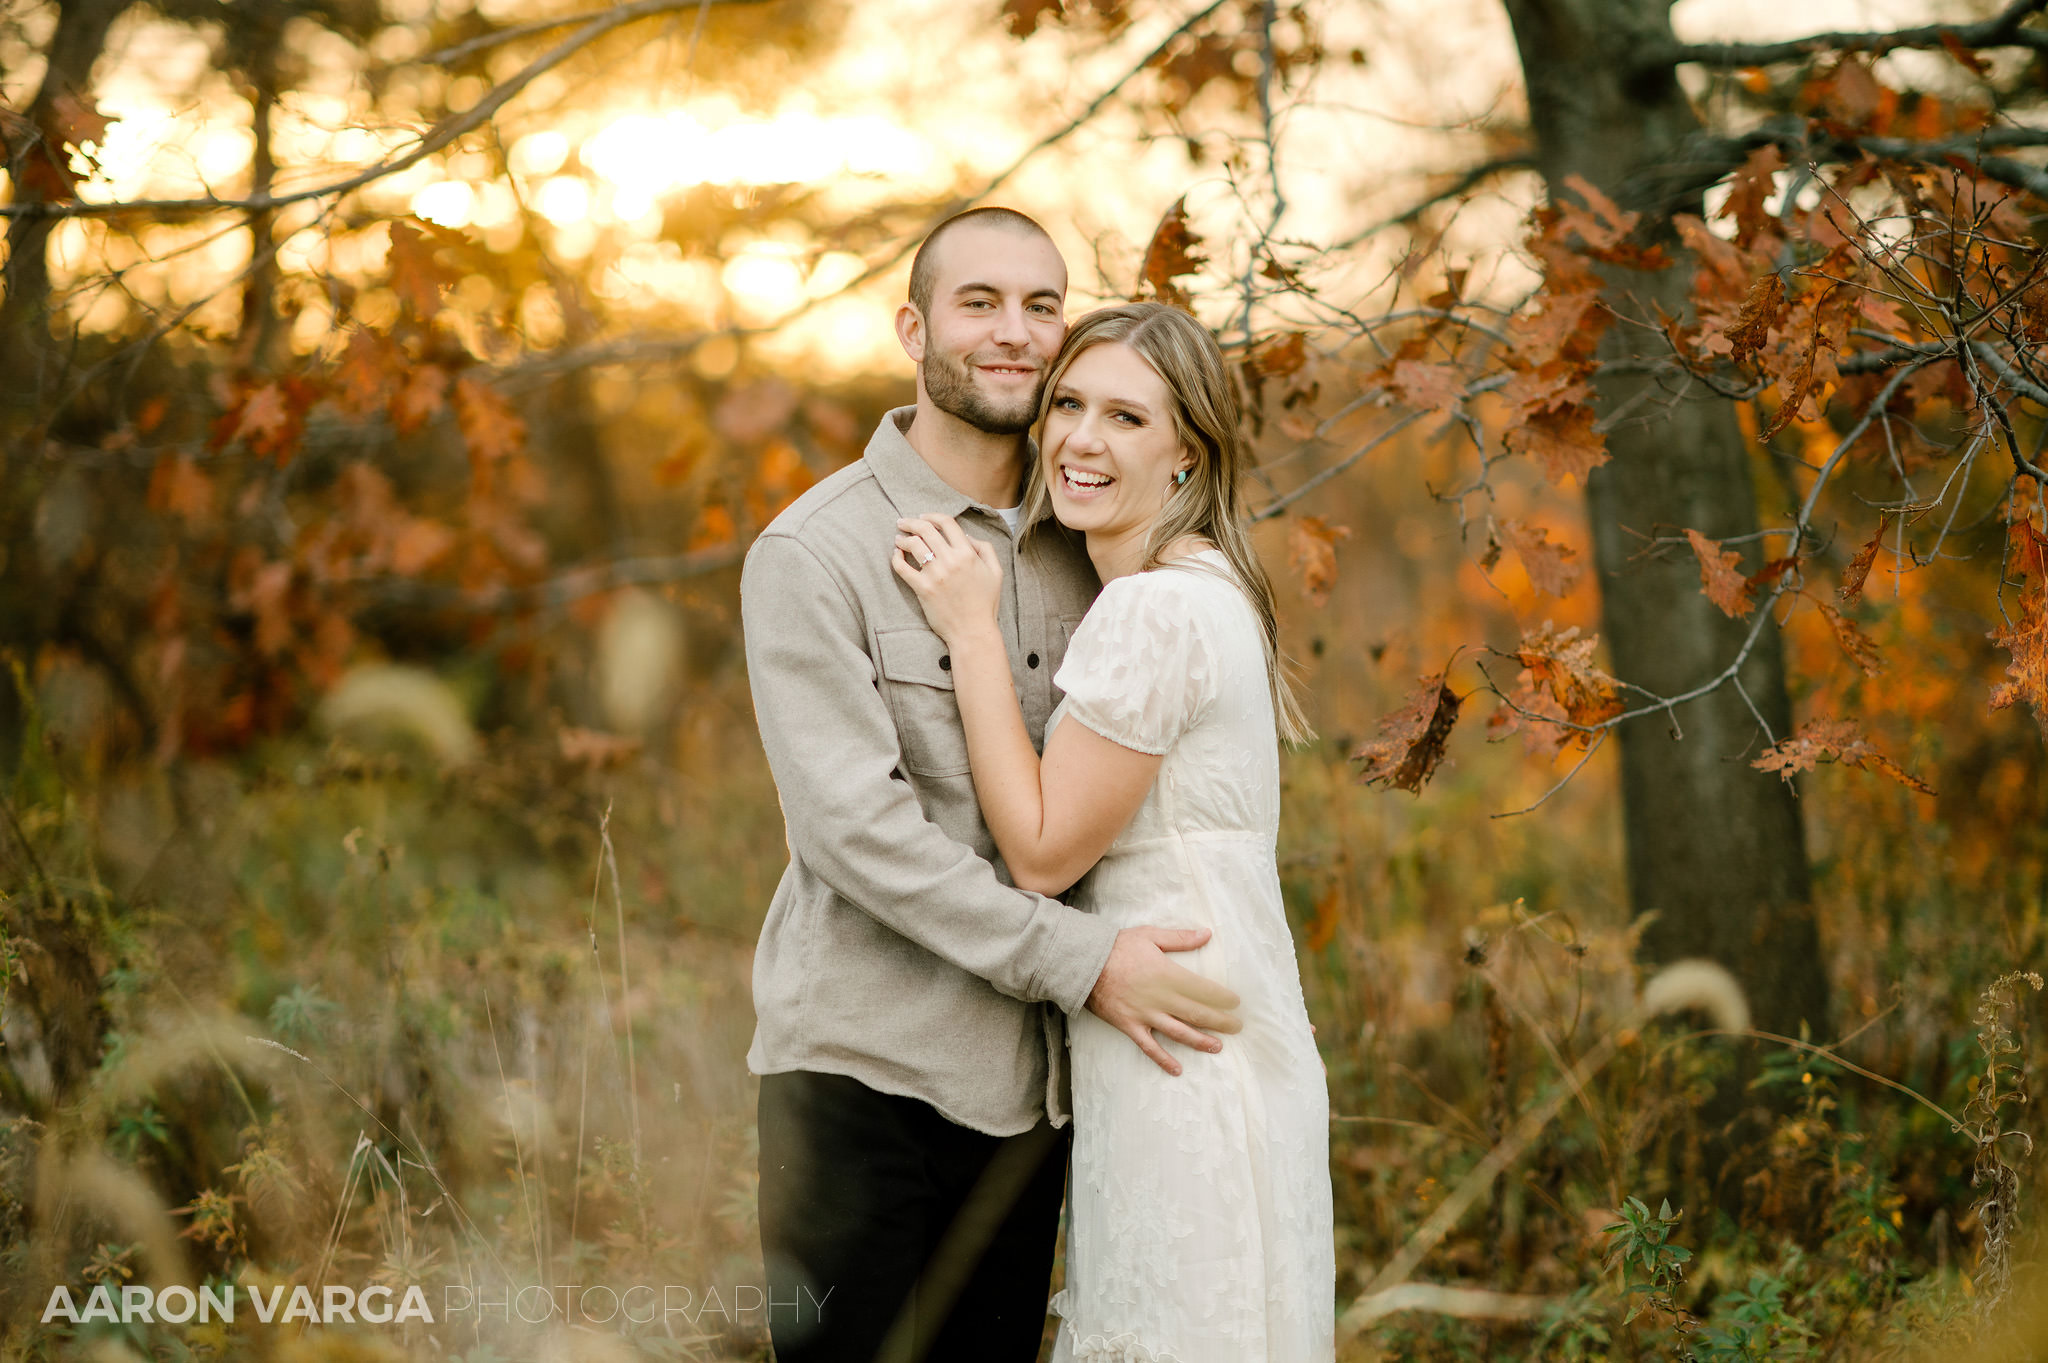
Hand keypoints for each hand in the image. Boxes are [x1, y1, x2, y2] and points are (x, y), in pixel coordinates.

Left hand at [889, 513, 1003, 645]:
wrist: (973, 631)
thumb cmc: (985, 603)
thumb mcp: (995, 572)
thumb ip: (984, 549)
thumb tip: (965, 535)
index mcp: (968, 554)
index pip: (946, 523)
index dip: (932, 516)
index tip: (923, 517)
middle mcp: (951, 561)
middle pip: (925, 530)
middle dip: (911, 522)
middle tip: (902, 522)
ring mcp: (935, 575)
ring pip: (913, 545)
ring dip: (903, 538)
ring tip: (898, 539)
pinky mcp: (923, 589)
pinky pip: (903, 567)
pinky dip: (896, 558)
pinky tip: (896, 555)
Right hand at [1085, 926, 1242, 1076]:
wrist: (1083, 964)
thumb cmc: (1117, 947)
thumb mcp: (1150, 935)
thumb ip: (1180, 938)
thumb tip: (1207, 934)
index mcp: (1168, 975)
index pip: (1203, 990)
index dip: (1222, 998)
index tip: (1236, 1002)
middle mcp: (1160, 998)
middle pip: (1197, 1013)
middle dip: (1220, 1021)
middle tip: (1237, 1026)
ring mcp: (1145, 1015)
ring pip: (1179, 1033)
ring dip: (1201, 1041)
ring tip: (1218, 1047)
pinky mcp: (1130, 1026)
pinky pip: (1149, 1048)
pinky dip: (1164, 1060)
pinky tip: (1177, 1070)